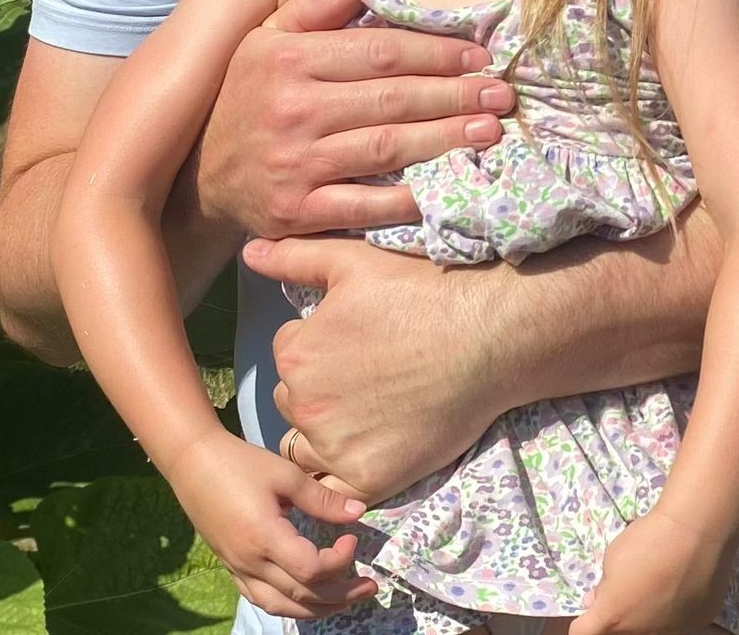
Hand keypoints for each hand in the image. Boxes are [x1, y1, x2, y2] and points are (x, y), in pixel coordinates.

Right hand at [163, 430, 374, 622]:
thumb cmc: (241, 464)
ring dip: (316, 608)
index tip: (353, 538)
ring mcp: (238, 569)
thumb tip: (359, 513)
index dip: (340, 561)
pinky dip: (288, 605)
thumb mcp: (285, 474)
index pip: (311, 571)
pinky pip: (262, 599)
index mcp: (265, 538)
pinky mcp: (232, 568)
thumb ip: (322, 499)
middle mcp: (250, 563)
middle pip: (301, 596)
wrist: (194, 463)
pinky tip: (305, 598)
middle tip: (370, 586)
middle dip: (340, 595)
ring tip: (344, 600)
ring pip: (281, 606)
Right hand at [190, 0, 514, 238]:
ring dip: (444, 139)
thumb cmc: (246, 98)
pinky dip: (406, 198)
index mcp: (291, 60)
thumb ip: (312, 11)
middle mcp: (293, 110)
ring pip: (386, 148)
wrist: (198, 175)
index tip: (478, 54)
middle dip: (455, 94)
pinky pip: (363, 203)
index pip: (380, 52)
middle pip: (392, 99)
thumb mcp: (263, 40)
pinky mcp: (297, 211)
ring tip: (489, 130)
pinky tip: (444, 187)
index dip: (436, 52)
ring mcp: (296, 164)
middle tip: (501, 93)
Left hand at [247, 234, 506, 501]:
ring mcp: (336, 447)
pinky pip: (335, 486)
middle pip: (293, 401)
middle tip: (369, 375)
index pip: (289, 354)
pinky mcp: (369, 478)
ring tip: (375, 409)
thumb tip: (249, 251)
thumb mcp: (354, 262)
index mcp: (296, 353)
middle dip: (318, 390)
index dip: (320, 344)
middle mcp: (305, 404)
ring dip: (327, 433)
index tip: (358, 341)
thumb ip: (294, 258)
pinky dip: (345, 472)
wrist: (490, 335)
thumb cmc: (424, 293)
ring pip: (307, 446)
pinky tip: (375, 446)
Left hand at [569, 507, 736, 634]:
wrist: (696, 531)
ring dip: (650, 610)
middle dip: (621, 613)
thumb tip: (599, 600)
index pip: (583, 632)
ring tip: (663, 578)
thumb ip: (605, 585)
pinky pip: (681, 618)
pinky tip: (685, 581)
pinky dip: (678, 605)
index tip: (592, 610)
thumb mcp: (612, 556)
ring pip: (653, 626)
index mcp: (613, 617)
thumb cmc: (648, 540)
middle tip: (631, 585)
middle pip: (622, 630)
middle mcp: (641, 633)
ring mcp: (672, 630)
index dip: (585, 621)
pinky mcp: (698, 622)